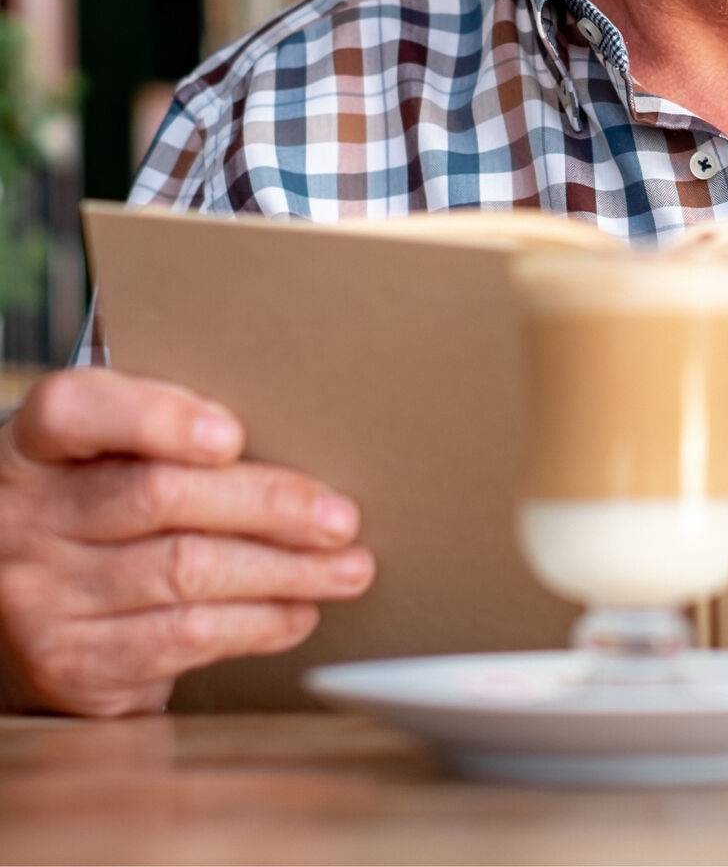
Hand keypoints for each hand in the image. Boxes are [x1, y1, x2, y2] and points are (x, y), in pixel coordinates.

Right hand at [0, 368, 374, 716]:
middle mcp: (25, 518)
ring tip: (347, 567)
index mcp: (35, 445)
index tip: (232, 434)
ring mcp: (41, 595)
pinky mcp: (73, 664)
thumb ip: (174, 434)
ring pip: (186, 573)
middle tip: (340, 516)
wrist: (21, 610)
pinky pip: (183, 638)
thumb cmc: (99, 507)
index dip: (156, 419)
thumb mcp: (112, 456)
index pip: (77, 411)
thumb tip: (299, 438)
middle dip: (268, 506)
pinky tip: (298, 611)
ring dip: (285, 571)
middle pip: (160, 497)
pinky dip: (256, 623)